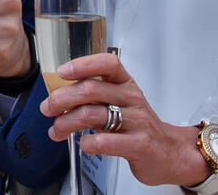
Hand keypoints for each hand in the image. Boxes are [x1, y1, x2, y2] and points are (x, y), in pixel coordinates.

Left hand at [37, 53, 205, 187]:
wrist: (169, 152)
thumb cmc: (138, 125)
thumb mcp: (119, 102)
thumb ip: (93, 95)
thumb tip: (57, 93)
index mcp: (125, 83)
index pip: (107, 63)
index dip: (83, 64)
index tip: (61, 72)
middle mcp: (131, 98)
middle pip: (90, 89)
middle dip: (61, 99)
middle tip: (48, 109)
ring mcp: (136, 121)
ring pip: (91, 114)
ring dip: (66, 123)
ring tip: (57, 130)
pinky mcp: (138, 145)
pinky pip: (104, 141)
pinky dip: (86, 143)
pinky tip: (83, 144)